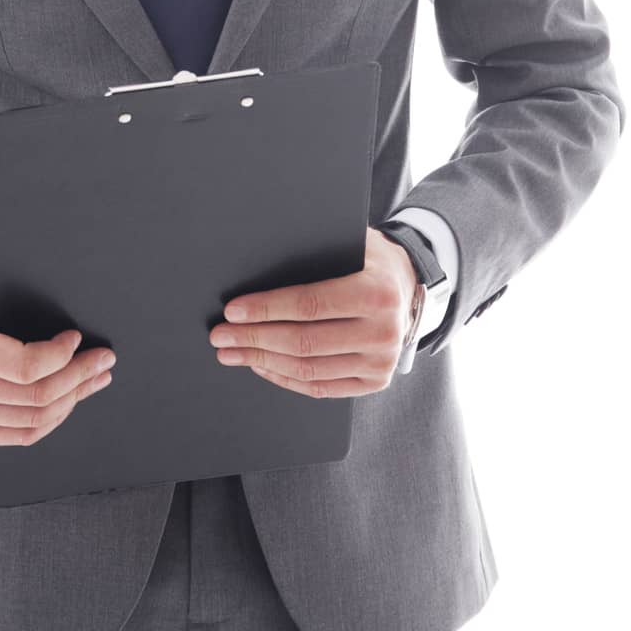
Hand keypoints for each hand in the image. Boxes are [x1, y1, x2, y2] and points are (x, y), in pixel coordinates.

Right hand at [0, 253, 115, 443]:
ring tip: (95, 378)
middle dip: (79, 377)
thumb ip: (19, 272)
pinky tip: (70, 398)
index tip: (77, 338)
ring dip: (73, 398)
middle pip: (36, 396)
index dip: (61, 356)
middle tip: (103, 360)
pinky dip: (53, 418)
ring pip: (35, 419)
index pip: (25, 366)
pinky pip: (23, 434)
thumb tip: (65, 272)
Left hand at [208, 226, 418, 396]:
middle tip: (221, 335)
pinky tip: (262, 365)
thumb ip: (315, 252)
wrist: (410, 286)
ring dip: (262, 361)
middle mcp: (383, 332)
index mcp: (376, 293)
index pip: (310, 305)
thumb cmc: (370, 260)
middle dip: (253, 338)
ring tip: (232, 352)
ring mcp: (380, 362)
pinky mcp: (374, 381)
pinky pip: (320, 387)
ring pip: (308, 369)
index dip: (266, 309)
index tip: (233, 311)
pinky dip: (284, 378)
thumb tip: (258, 264)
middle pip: (303, 342)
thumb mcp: (351, 243)